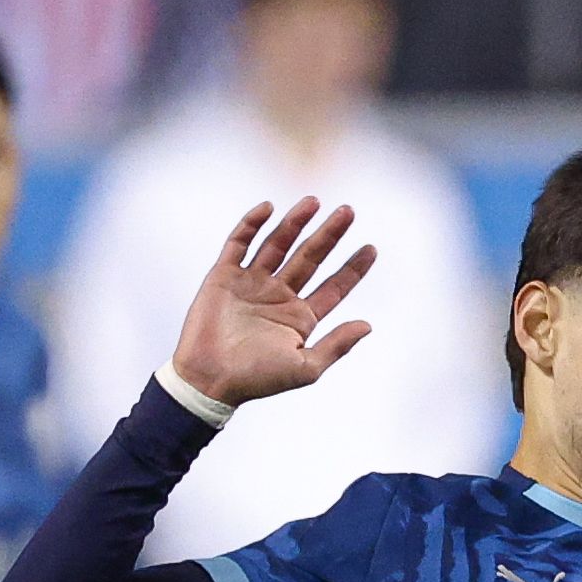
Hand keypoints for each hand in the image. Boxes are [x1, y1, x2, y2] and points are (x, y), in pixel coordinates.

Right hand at [167, 197, 379, 410]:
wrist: (209, 379)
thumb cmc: (257, 379)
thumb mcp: (306, 367)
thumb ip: (337, 345)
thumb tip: (368, 325)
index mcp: (300, 317)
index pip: (333, 286)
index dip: (353, 268)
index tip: (372, 248)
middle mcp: (279, 296)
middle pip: (310, 258)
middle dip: (329, 235)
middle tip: (348, 212)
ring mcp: (252, 283)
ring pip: (278, 244)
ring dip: (295, 223)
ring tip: (313, 201)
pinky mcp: (225, 275)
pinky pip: (239, 243)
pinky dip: (251, 225)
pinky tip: (268, 208)